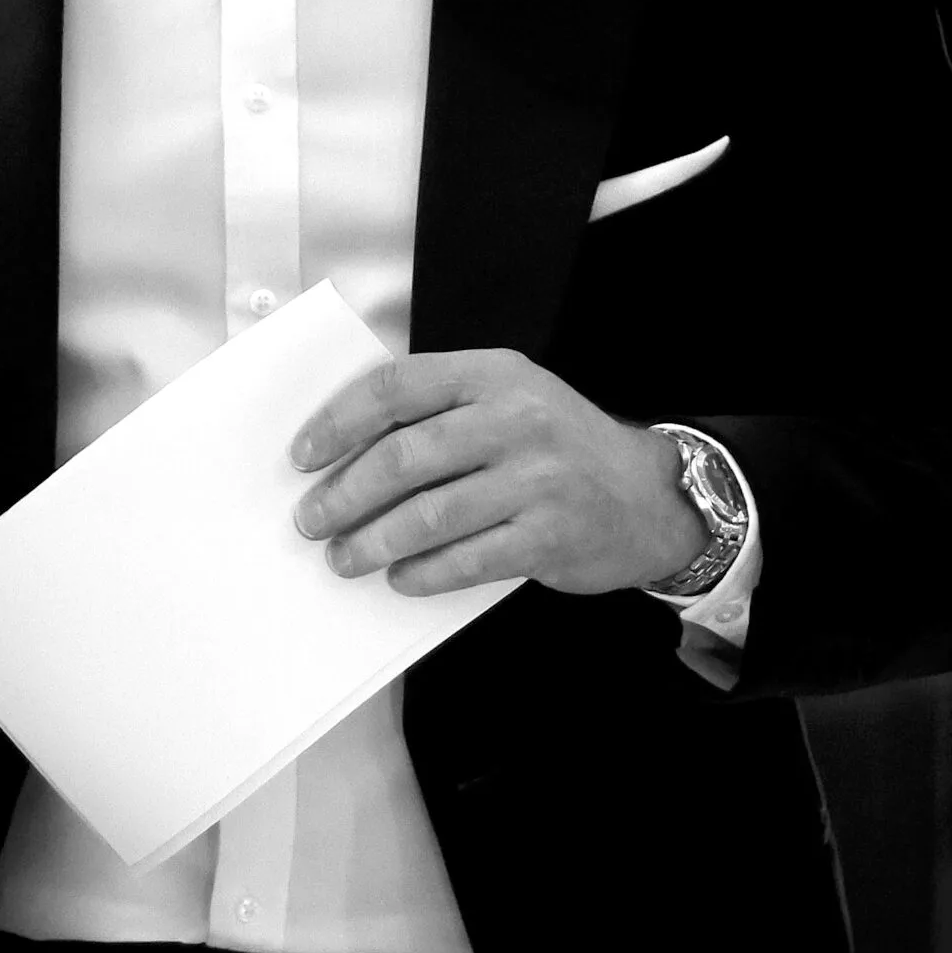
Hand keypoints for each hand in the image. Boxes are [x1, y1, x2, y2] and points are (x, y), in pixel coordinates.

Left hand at [289, 349, 707, 596]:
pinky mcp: (550, 536)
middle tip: (311, 520)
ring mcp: (536, 480)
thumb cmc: (558, 444)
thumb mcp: (506, 398)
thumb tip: (344, 449)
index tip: (301, 456)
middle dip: (344, 494)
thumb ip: (439, 409)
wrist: (650, 494)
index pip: (396, 388)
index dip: (339, 423)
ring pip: (429, 515)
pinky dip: (422, 573)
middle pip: (404, 456)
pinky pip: (466, 560)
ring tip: (343, 557)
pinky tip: (399, 578)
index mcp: (492, 374)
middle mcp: (515, 420)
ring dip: (373, 542)